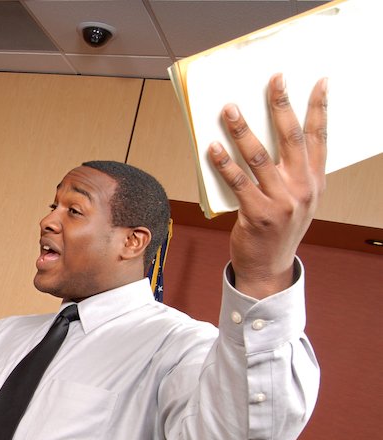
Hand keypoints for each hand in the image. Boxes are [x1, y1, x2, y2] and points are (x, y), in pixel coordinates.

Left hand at [209, 74, 326, 298]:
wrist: (269, 267)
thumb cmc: (279, 228)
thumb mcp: (299, 199)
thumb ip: (293, 171)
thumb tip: (271, 136)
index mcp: (315, 180)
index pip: (319, 137)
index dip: (320, 108)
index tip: (319, 81)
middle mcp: (302, 188)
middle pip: (291, 137)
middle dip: (281, 105)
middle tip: (273, 80)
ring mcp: (281, 201)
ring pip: (259, 156)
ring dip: (242, 130)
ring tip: (229, 109)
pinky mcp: (257, 214)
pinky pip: (238, 182)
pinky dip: (224, 163)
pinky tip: (213, 148)